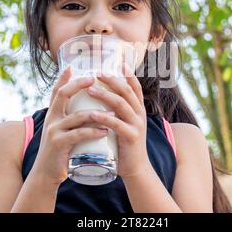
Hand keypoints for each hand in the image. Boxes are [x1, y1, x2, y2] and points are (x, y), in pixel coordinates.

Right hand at [33, 66, 109, 185]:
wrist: (46, 174)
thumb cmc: (59, 151)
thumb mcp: (61, 131)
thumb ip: (70, 119)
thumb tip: (87, 108)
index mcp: (53, 114)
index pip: (57, 90)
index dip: (64, 78)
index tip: (72, 66)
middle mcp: (51, 119)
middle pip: (63, 94)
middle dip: (79, 84)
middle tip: (94, 79)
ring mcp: (54, 131)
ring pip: (77, 116)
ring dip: (97, 113)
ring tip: (113, 112)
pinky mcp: (59, 144)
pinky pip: (79, 134)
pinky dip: (93, 132)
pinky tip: (105, 131)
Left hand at [87, 63, 152, 179]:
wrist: (135, 168)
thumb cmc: (124, 144)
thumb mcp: (124, 124)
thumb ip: (116, 111)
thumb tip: (101, 97)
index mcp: (138, 109)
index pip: (135, 87)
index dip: (128, 74)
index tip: (119, 62)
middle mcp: (140, 114)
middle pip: (127, 91)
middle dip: (112, 80)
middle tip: (96, 72)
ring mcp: (137, 125)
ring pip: (122, 104)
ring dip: (106, 95)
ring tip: (91, 89)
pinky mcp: (131, 137)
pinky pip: (117, 124)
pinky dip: (104, 118)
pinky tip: (93, 114)